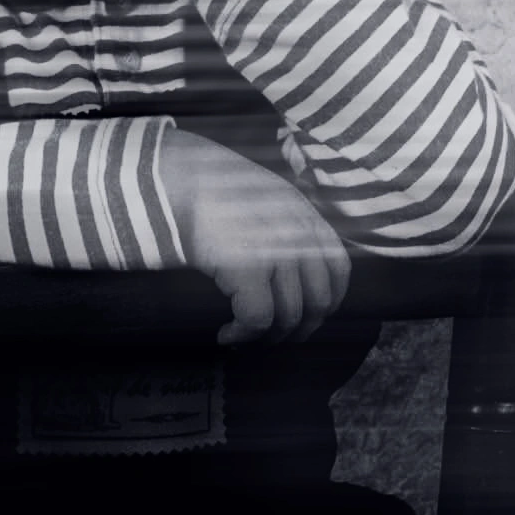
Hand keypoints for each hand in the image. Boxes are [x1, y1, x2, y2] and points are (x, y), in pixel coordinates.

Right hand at [158, 129, 351, 345]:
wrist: (175, 177)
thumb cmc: (210, 189)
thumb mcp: (263, 196)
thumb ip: (285, 224)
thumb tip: (291, 272)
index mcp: (304, 215)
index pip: (338, 270)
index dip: (326, 303)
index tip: (305, 316)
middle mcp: (298, 234)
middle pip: (318, 302)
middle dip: (298, 329)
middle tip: (273, 337)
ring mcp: (276, 250)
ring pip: (290, 317)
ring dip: (267, 337)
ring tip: (244, 336)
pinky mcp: (248, 266)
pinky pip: (257, 319)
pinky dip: (243, 335)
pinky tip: (226, 334)